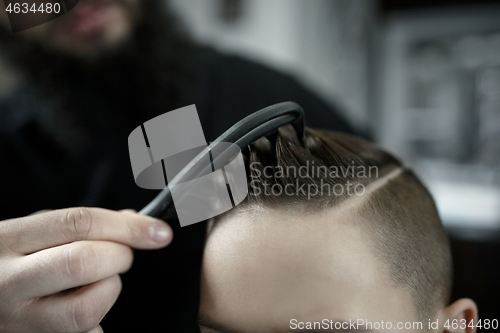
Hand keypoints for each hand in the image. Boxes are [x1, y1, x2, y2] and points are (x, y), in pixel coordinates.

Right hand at [0, 207, 172, 331]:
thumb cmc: (10, 261)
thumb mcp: (32, 232)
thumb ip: (79, 224)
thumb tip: (135, 221)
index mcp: (9, 239)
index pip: (79, 223)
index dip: (129, 227)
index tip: (159, 232)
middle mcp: (8, 280)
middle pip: (84, 262)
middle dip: (119, 256)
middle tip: (120, 257)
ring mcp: (16, 320)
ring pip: (86, 308)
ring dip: (109, 291)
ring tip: (98, 283)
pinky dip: (97, 321)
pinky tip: (83, 305)